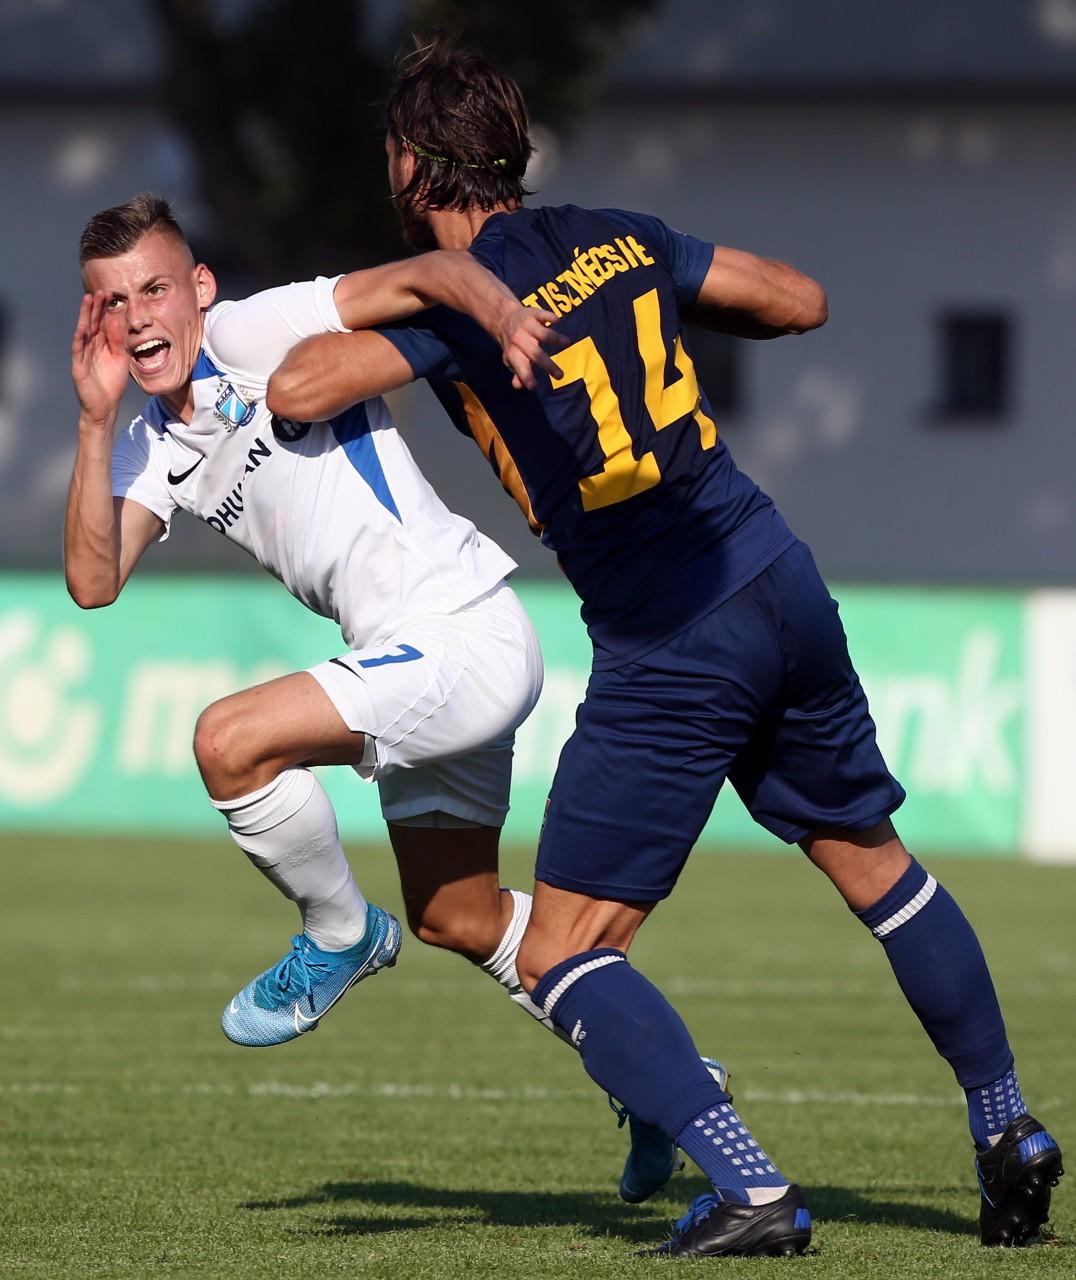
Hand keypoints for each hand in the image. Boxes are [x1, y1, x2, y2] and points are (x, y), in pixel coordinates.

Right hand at [71, 290, 129, 427]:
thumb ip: (120, 340)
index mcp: (101, 343)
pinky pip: (78, 350)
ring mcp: (83, 354)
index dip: (106, 308)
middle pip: (93, 322)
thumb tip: (119, 319)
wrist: (105, 406)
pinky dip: (80, 339)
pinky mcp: (78, 366)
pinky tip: (82, 328)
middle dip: (96, 306)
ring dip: (86, 316)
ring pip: (84, 331)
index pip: (102, 322)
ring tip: (88, 300)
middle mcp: (91, 345)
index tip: (112, 293)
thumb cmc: (112, 382)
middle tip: (101, 291)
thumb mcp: (121, 357)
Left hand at [492, 302, 566, 390]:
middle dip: (548, 365)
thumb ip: (518, 373)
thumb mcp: (512, 360)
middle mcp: (519, 340)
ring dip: (554, 338)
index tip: (534, 386)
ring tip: (567, 343)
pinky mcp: (534, 314)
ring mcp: (526, 326)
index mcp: (513, 353)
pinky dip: (551, 318)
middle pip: (535, 353)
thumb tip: (518, 386)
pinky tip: (558, 323)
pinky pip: (544, 315)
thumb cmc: (513, 345)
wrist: (504, 319)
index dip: (526, 376)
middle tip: (560, 375)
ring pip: (542, 333)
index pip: (520, 367)